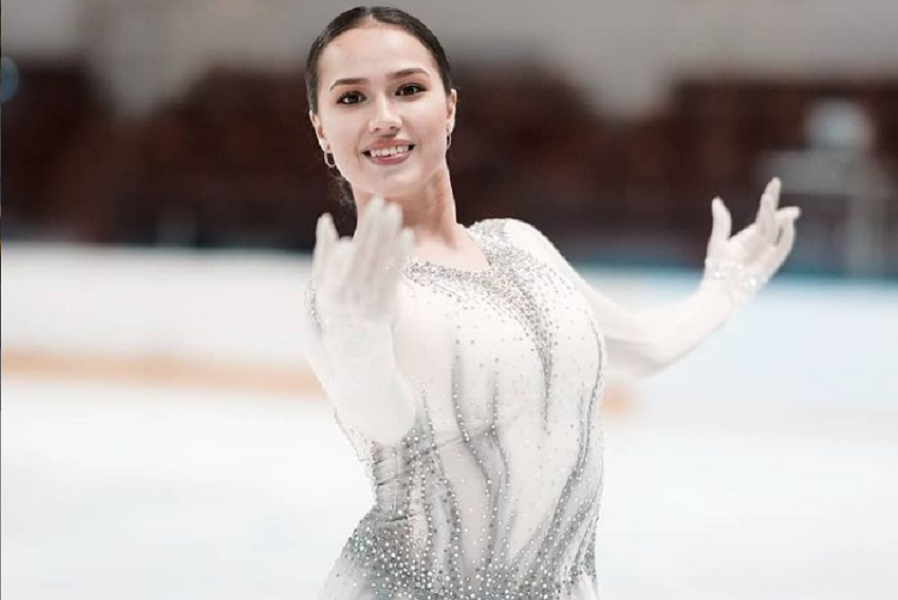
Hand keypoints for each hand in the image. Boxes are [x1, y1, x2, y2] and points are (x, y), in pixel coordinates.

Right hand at [312, 196, 414, 330]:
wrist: (354, 349)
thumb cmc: (337, 309)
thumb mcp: (322, 284)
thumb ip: (324, 252)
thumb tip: (326, 219)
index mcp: (329, 285)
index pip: (346, 251)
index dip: (364, 227)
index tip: (374, 205)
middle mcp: (347, 293)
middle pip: (364, 252)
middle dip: (375, 226)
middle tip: (386, 201)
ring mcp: (367, 301)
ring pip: (379, 261)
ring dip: (388, 235)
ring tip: (395, 212)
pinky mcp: (384, 306)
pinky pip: (393, 276)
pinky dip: (399, 255)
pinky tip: (406, 236)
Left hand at [702, 177, 800, 307]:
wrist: (719, 294)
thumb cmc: (716, 271)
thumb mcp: (718, 242)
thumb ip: (721, 222)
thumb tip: (717, 201)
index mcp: (748, 238)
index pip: (762, 216)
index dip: (769, 200)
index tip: (775, 183)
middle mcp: (759, 245)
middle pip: (771, 221)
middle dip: (775, 204)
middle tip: (776, 185)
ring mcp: (766, 255)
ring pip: (773, 231)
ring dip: (775, 216)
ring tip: (769, 201)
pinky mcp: (769, 267)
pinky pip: (782, 250)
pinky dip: (786, 237)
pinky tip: (787, 224)